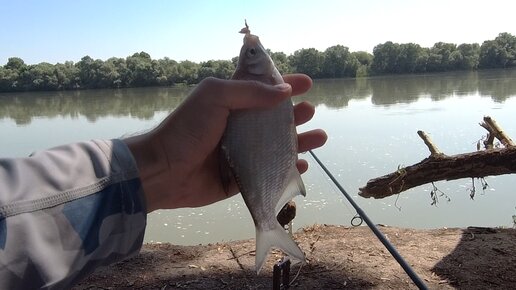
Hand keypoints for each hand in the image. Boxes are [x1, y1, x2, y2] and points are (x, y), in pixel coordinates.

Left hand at [124, 74, 326, 212]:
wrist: (164, 170)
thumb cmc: (187, 129)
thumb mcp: (215, 97)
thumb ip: (249, 92)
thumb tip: (285, 92)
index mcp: (230, 102)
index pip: (262, 89)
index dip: (284, 84)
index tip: (307, 83)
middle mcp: (238, 126)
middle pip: (274, 118)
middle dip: (295, 114)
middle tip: (310, 111)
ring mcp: (241, 153)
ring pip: (277, 146)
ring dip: (299, 141)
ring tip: (319, 137)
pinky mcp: (241, 178)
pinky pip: (270, 172)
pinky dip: (288, 169)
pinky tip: (302, 165)